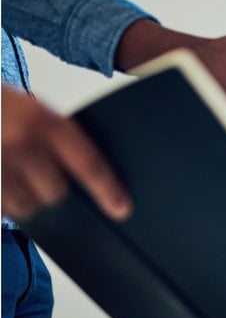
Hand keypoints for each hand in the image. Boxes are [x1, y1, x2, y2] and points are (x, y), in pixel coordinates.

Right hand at [1, 86, 130, 221]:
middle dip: (52, 190)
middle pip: (56, 193)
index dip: (108, 190)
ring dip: (22, 199)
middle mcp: (19, 142)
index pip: (88, 164)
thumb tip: (85, 178)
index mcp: (42, 120)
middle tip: (38, 175)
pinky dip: (1, 202)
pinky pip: (0, 210)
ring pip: (25, 207)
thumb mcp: (28, 107)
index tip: (121, 209)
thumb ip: (55, 135)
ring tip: (8, 173)